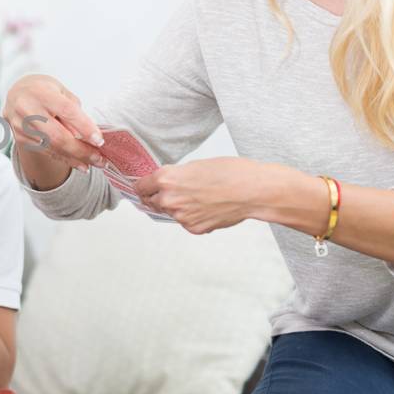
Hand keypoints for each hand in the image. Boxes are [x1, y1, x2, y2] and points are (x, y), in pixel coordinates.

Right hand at [1, 74, 106, 184]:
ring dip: (76, 158)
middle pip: (58, 135)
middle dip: (81, 150)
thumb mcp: (61, 91)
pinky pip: (46, 152)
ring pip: (53, 147)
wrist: (16, 94)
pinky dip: (65, 159)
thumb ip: (74, 111)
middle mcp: (28, 110)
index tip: (99, 140)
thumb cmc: (43, 90)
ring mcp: (22, 126)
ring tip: (94, 163)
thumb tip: (87, 137)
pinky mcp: (21, 138)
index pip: (66, 111)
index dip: (84, 127)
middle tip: (100, 158)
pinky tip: (79, 163)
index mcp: (41, 93)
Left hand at [134, 157, 276, 233]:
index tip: (145, 188)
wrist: (252, 191)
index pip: (140, 187)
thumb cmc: (231, 173)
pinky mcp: (193, 228)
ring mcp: (181, 216)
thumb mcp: (195, 165)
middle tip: (175, 192)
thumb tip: (166, 184)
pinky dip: (193, 217)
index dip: (143, 186)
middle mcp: (169, 199)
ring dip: (178, 207)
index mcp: (166, 179)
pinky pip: (186, 222)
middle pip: (151, 201)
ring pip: (171, 212)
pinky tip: (208, 207)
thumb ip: (175, 176)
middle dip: (159, 197)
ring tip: (200, 197)